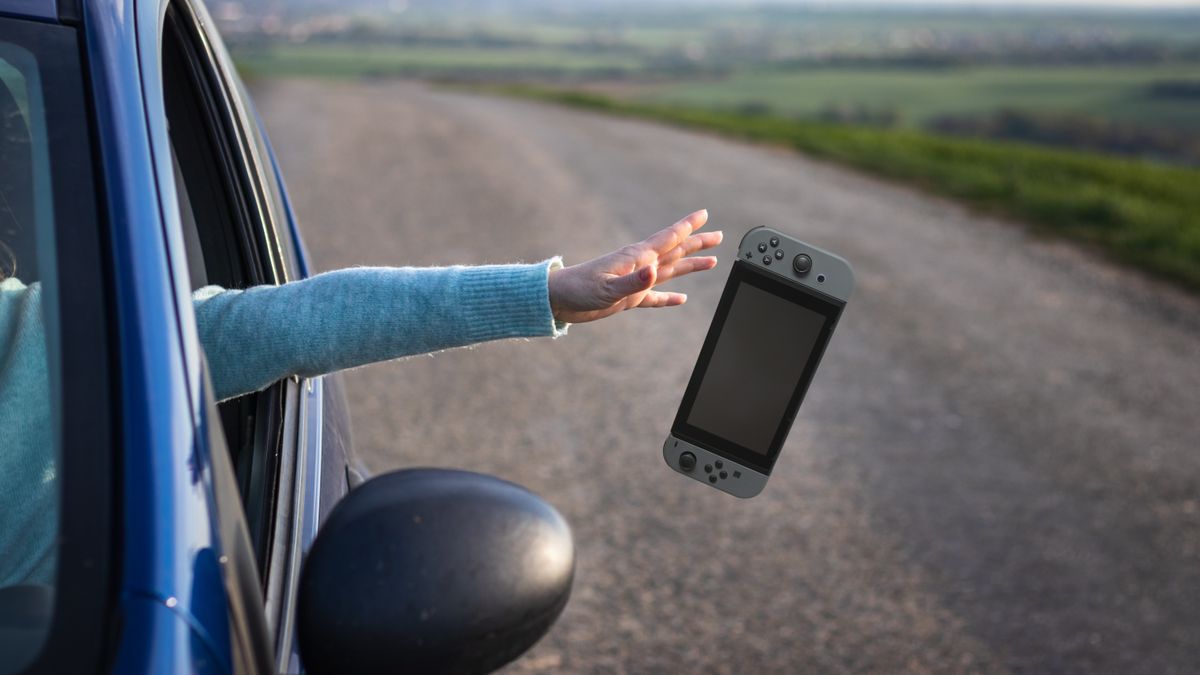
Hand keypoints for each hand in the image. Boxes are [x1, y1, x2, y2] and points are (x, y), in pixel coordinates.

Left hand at [548, 209, 721, 323]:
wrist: (557, 300)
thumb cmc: (578, 290)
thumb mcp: (607, 288)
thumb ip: (633, 281)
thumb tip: (656, 271)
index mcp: (636, 258)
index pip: (668, 239)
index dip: (687, 227)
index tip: (704, 214)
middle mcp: (639, 266)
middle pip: (675, 251)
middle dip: (697, 243)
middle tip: (718, 235)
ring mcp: (634, 282)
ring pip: (670, 272)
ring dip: (690, 266)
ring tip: (711, 261)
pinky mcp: (627, 298)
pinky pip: (655, 297)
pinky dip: (669, 298)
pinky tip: (682, 299)